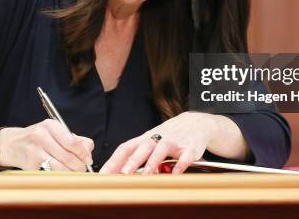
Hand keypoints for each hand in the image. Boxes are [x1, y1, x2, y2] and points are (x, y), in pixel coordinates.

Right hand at [0, 120, 93, 170]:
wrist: (11, 144)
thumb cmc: (37, 138)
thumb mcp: (54, 132)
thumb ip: (73, 139)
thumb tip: (89, 149)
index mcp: (50, 125)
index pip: (72, 142)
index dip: (83, 154)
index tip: (89, 160)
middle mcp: (41, 136)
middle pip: (68, 156)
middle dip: (79, 166)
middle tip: (83, 169)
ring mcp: (34, 151)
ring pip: (60, 167)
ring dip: (70, 173)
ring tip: (74, 173)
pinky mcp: (29, 164)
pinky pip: (49, 173)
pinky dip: (58, 176)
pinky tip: (60, 175)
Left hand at [99, 112, 215, 174]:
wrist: (195, 122)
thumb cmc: (168, 136)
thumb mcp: (150, 141)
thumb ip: (136, 156)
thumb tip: (118, 174)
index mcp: (145, 139)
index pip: (126, 147)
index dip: (114, 160)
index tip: (103, 174)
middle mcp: (157, 138)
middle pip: (142, 148)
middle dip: (132, 161)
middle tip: (123, 174)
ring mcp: (174, 142)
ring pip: (161, 150)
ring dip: (153, 163)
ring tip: (146, 176)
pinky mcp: (190, 148)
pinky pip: (184, 157)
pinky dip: (180, 165)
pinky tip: (175, 175)